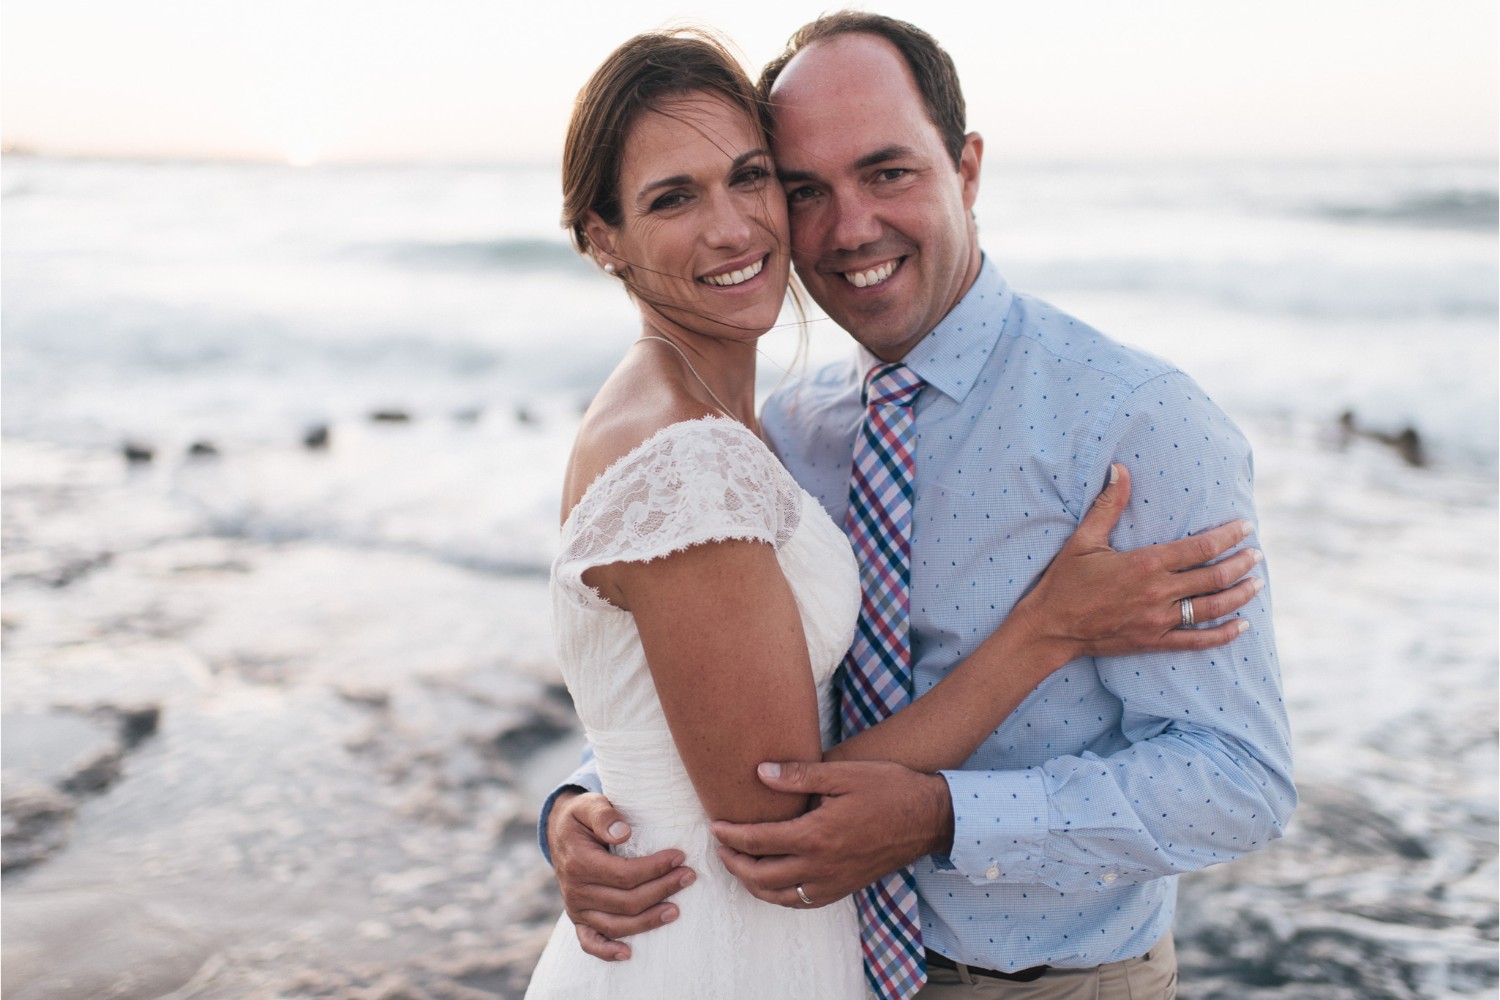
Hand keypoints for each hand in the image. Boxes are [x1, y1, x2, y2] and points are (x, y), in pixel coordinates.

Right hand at [547, 791, 695, 959]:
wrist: (561, 833)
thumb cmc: (582, 817)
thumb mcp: (589, 805)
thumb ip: (604, 815)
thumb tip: (623, 832)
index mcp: (579, 863)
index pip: (624, 874)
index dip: (654, 868)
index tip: (679, 856)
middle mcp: (576, 891)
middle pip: (626, 901)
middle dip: (662, 889)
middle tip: (689, 876)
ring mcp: (576, 909)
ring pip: (616, 924)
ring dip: (649, 921)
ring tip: (676, 910)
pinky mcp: (578, 920)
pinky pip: (589, 942)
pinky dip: (607, 952)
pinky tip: (629, 954)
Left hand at [710, 760, 950, 908]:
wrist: (929, 818)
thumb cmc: (888, 788)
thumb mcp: (843, 773)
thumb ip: (799, 776)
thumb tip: (760, 772)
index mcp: (815, 835)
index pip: (758, 841)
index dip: (731, 835)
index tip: (716, 826)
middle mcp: (821, 866)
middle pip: (760, 875)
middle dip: (734, 863)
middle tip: (721, 847)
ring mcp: (833, 882)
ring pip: (778, 895)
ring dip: (752, 883)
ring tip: (740, 865)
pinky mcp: (844, 889)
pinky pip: (802, 902)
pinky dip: (779, 895)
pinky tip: (774, 880)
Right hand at [1013, 463, 1264, 659]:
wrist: (1050, 628)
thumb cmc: (1064, 582)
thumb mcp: (1083, 540)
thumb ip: (1108, 505)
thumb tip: (1119, 469)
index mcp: (1145, 563)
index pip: (1200, 547)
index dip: (1228, 536)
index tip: (1246, 528)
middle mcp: (1158, 592)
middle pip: (1214, 577)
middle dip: (1241, 563)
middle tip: (1257, 554)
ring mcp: (1158, 620)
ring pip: (1212, 608)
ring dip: (1239, 595)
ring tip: (1257, 583)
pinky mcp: (1154, 642)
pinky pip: (1197, 640)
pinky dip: (1223, 635)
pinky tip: (1241, 626)